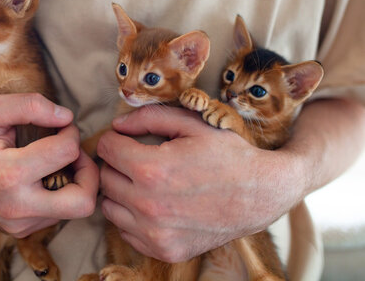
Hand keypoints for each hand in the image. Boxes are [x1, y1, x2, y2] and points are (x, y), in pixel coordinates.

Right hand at [0, 93, 98, 237]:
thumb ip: (31, 105)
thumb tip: (67, 117)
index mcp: (9, 173)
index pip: (66, 151)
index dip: (71, 132)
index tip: (62, 126)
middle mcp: (17, 206)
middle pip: (83, 201)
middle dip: (90, 173)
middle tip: (76, 155)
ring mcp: (19, 224)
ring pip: (74, 210)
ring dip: (75, 183)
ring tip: (58, 162)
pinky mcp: (20, 231)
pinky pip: (57, 214)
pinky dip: (59, 194)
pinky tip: (44, 176)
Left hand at [98, 105, 302, 261]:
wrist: (262, 194)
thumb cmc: (228, 155)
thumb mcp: (192, 124)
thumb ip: (149, 117)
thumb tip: (117, 124)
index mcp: (152, 170)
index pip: (106, 148)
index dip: (115, 139)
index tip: (126, 139)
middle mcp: (148, 206)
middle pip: (105, 178)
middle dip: (117, 164)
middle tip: (137, 158)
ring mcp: (155, 233)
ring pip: (110, 207)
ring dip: (121, 191)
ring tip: (145, 182)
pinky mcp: (163, 250)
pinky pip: (126, 231)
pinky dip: (133, 217)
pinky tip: (155, 205)